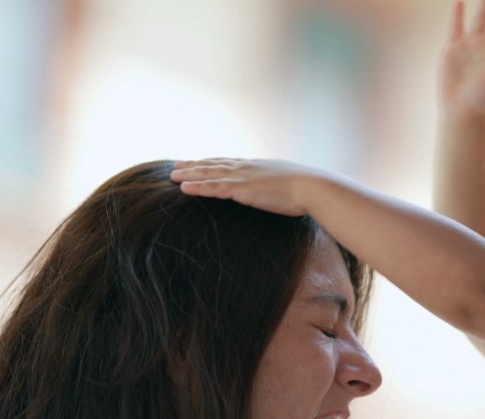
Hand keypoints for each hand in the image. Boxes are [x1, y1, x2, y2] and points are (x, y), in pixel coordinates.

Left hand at [170, 158, 344, 216]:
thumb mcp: (290, 184)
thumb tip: (282, 191)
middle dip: (193, 165)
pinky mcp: (243, 190)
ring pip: (209, 174)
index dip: (210, 162)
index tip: (196, 162)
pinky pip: (214, 188)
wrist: (314, 187)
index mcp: (257, 166)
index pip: (228, 163)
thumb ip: (279, 185)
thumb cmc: (308, 189)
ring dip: (189, 174)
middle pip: (213, 165)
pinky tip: (184, 187)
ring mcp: (243, 177)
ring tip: (171, 175)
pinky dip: (198, 186)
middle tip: (175, 165)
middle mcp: (246, 168)